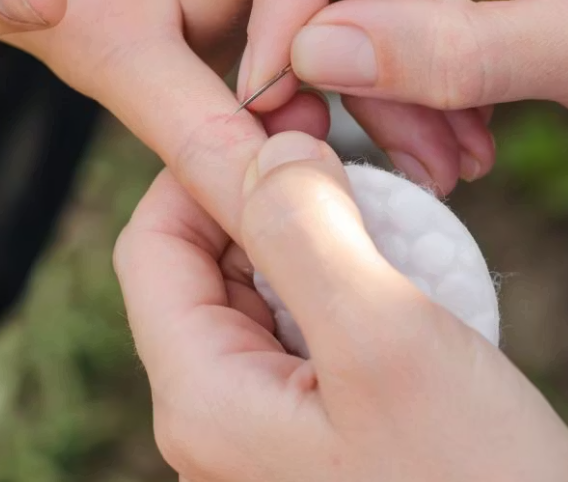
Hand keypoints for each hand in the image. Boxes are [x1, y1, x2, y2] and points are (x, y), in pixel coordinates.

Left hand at [114, 130, 567, 481]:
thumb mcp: (387, 339)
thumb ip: (305, 229)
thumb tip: (266, 147)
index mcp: (203, 400)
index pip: (152, 244)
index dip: (205, 166)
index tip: (284, 119)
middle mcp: (217, 425)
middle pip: (205, 269)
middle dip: (270, 201)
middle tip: (349, 158)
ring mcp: (269, 442)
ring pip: (264, 300)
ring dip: (320, 243)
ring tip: (395, 221)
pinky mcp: (325, 447)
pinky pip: (312, 343)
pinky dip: (352, 292)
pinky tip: (415, 283)